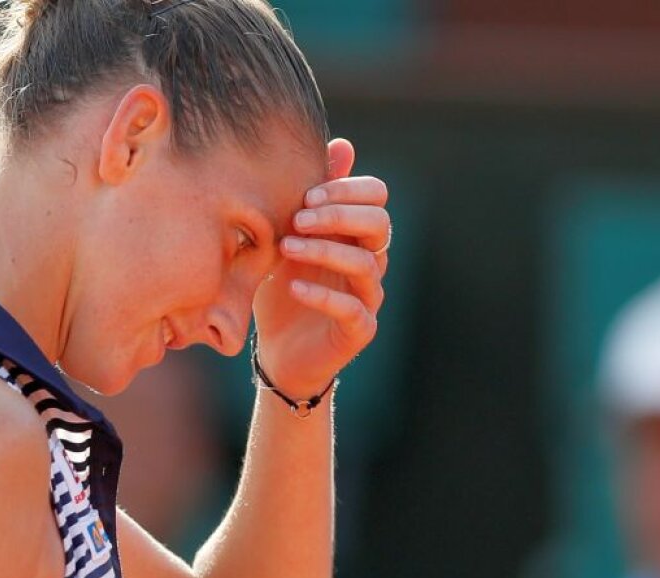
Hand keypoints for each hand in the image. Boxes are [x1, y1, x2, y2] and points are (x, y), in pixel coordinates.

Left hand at [252, 138, 390, 398]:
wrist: (279, 351)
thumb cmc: (283, 288)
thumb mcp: (287, 239)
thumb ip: (310, 199)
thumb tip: (341, 144)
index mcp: (357, 234)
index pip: (376, 197)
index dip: (347, 190)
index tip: (307, 196)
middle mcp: (371, 261)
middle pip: (380, 224)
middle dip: (339, 216)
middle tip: (298, 218)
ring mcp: (369, 296)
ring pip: (366, 263)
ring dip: (325, 250)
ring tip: (288, 247)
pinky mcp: (360, 330)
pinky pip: (353, 309)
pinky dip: (323, 295)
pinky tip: (293, 287)